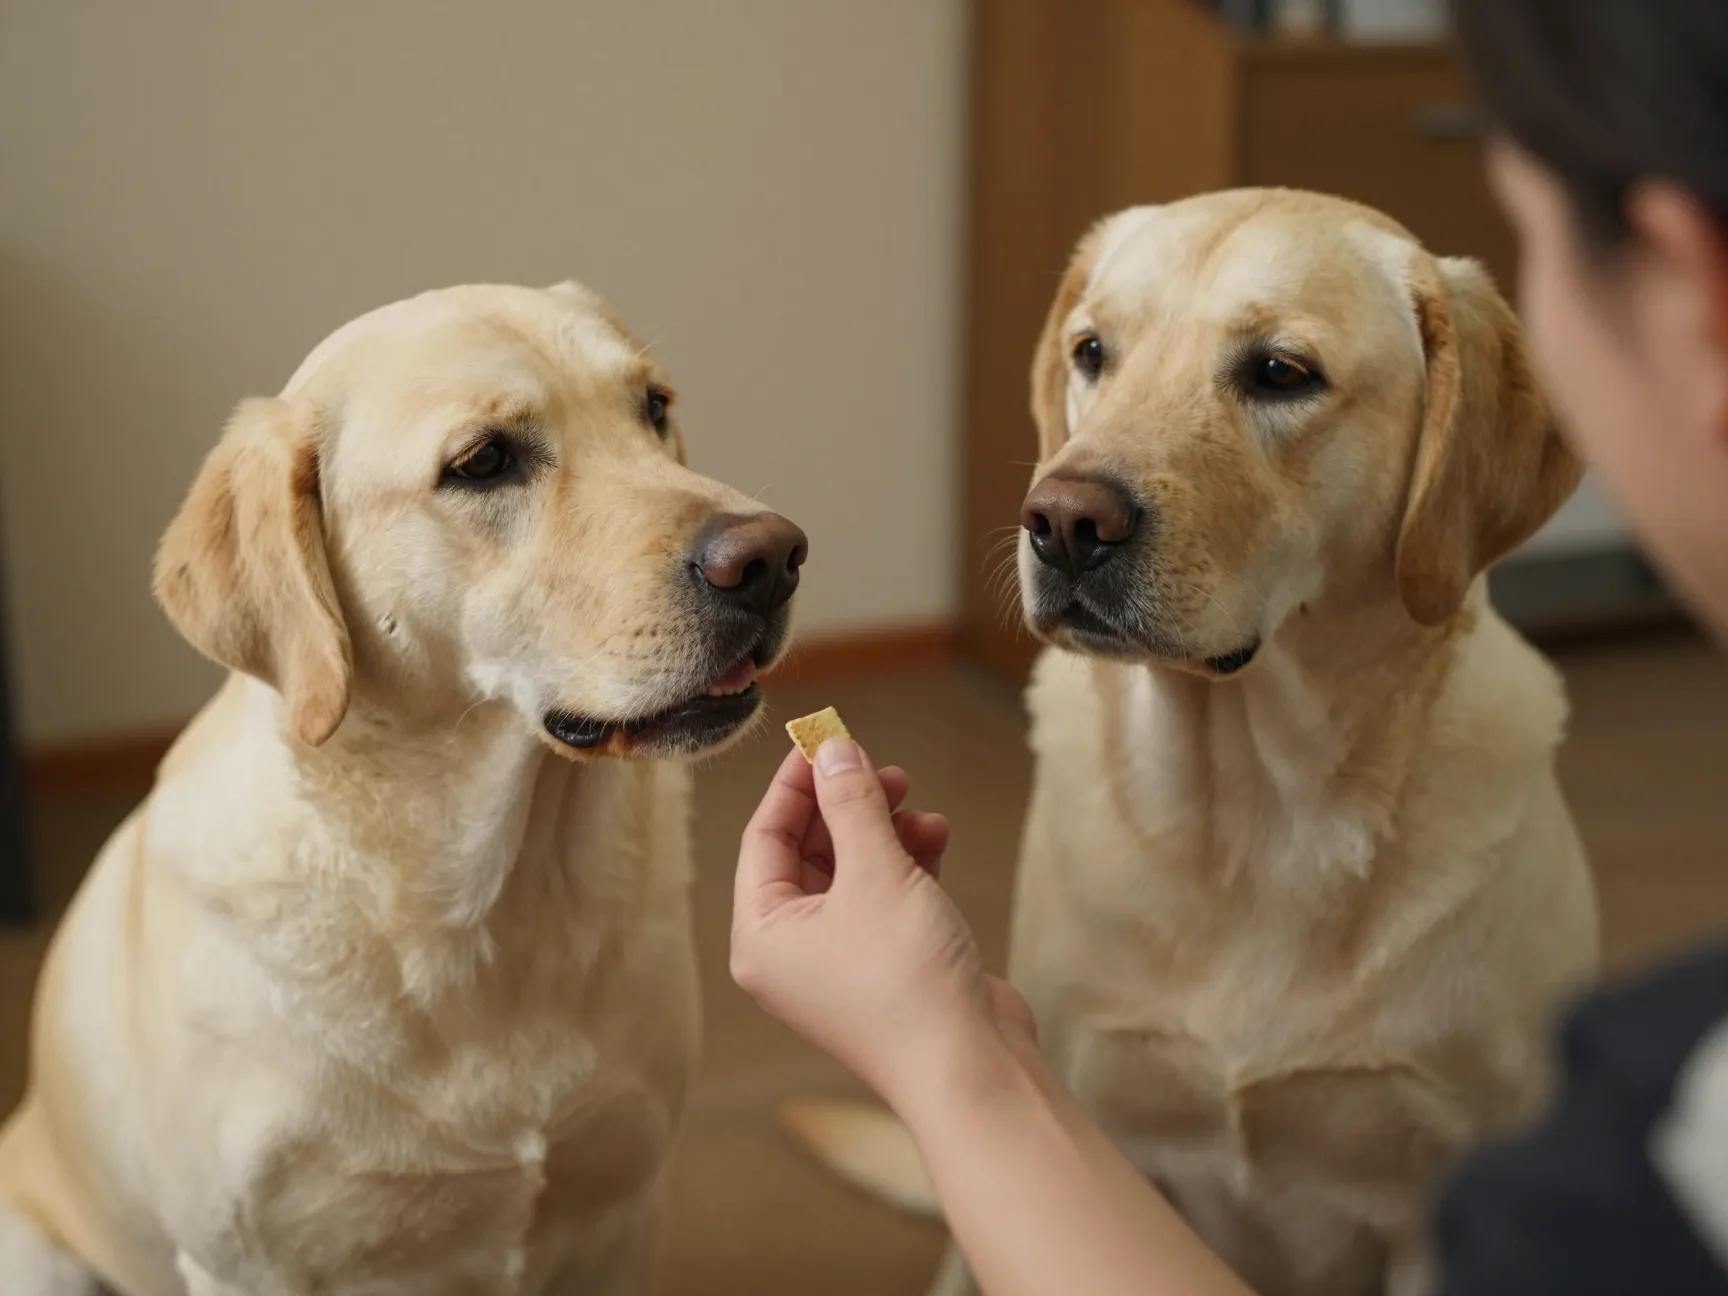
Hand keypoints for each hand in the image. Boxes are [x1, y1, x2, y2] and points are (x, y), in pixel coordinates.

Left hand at [731, 738, 1035, 1111]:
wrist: (970, 1067)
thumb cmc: (908, 982)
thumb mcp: (876, 874)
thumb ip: (852, 805)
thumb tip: (833, 749)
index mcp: (761, 935)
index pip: (764, 837)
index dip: (796, 783)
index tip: (826, 738)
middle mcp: (791, 951)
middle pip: (808, 851)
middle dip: (847, 805)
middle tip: (883, 768)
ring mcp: (839, 961)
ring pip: (852, 871)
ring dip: (884, 831)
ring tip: (919, 807)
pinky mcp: (886, 966)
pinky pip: (884, 896)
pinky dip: (907, 863)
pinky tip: (936, 838)